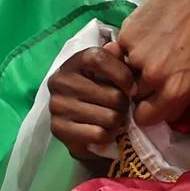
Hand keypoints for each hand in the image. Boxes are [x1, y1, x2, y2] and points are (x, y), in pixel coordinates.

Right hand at [46, 42, 134, 159]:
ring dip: (118, 122)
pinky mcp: (58, 129)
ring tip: (114, 119)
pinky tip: (105, 131)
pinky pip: (98, 134)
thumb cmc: (97, 88)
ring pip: (109, 118)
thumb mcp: (107, 70)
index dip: (123, 75)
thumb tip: (123, 54)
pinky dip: (108, 135)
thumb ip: (117, 59)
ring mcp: (57, 105)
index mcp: (75, 61)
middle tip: (122, 108)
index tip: (132, 89)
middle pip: (112, 96)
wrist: (73, 116)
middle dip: (124, 105)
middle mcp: (61, 81)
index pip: (100, 59)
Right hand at [117, 0, 189, 125]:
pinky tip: (147, 33)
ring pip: (124, 72)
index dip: (145, 110)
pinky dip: (130, 45)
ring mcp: (137, 56)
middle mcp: (154, 77)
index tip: (148, 101)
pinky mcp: (126, 36)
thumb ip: (176, 95)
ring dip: (133, 64)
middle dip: (140, 86)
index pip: (144, 117)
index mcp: (176, 90)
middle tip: (153, 68)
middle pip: (133, 95)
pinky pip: (121, 50)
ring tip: (153, 46)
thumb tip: (155, 108)